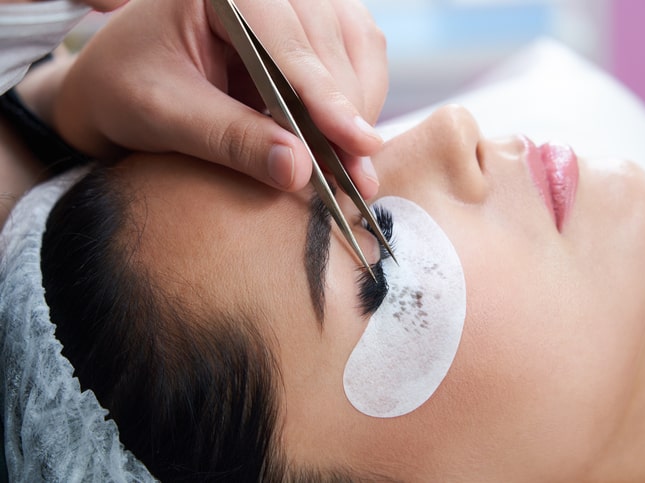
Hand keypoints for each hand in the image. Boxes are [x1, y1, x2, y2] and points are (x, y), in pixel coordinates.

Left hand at [53, 0, 387, 196]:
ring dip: (359, 106)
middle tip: (358, 175)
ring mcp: (289, 3)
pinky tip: (345, 137)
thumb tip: (298, 170)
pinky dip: (357, 98)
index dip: (325, 95)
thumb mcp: (167, 116)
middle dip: (347, 111)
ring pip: (356, 44)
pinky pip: (355, 53)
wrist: (118, 83)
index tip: (356, 144)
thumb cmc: (127, 89)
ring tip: (354, 164)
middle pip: (331, 39)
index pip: (286, 38)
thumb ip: (232, 140)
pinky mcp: (305, 28)